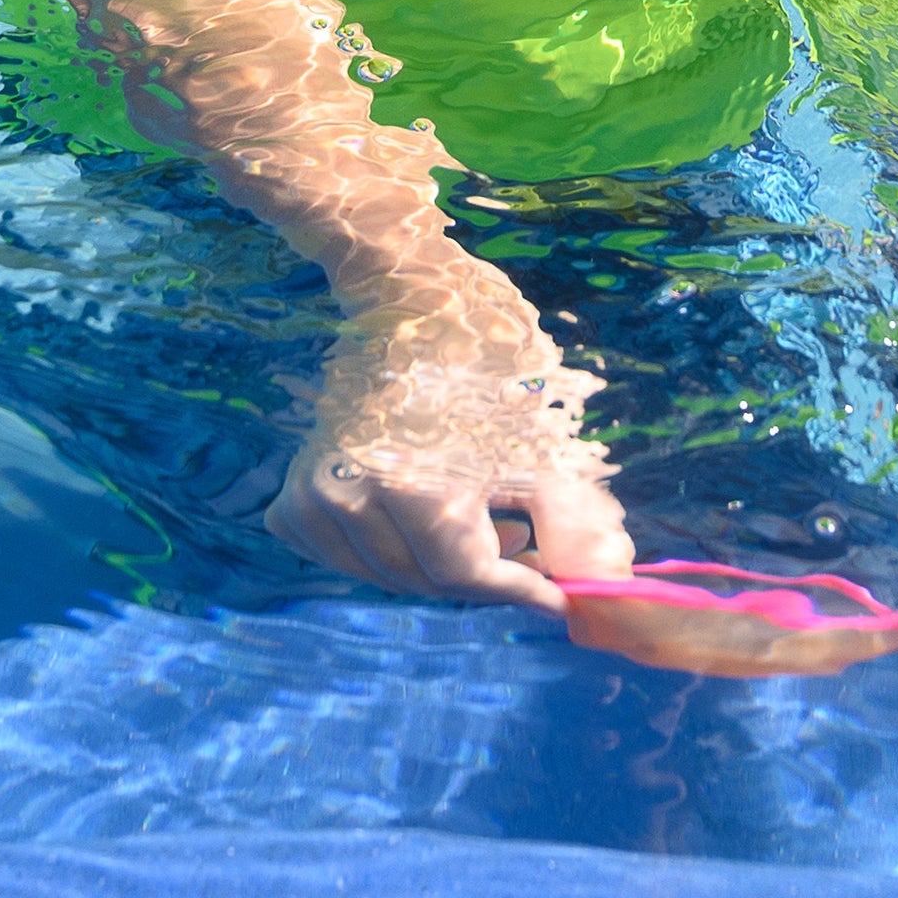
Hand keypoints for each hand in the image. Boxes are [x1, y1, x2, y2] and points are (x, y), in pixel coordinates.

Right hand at [267, 275, 636, 613]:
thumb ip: (568, 520)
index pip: (467, 575)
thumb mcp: (535, 433)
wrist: (405, 297)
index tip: (558, 600)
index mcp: (415, 483)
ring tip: (483, 522)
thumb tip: (601, 586)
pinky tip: (415, 519)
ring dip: (435, 563)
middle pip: (427, 580)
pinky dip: (378, 550)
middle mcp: (354, 495)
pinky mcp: (296, 495)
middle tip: (526, 548)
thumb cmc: (483, 355)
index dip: (519, 590)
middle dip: (484, 574)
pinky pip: (339, 557)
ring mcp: (316, 496)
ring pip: (386, 573)